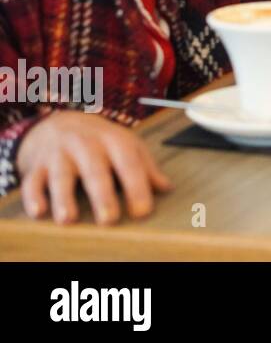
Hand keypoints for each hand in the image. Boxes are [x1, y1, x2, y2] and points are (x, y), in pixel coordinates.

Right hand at [16, 111, 172, 224]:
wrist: (58, 122)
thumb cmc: (99, 140)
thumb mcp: (126, 145)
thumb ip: (145, 167)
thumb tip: (166, 188)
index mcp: (114, 140)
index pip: (128, 163)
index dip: (136, 186)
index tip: (142, 211)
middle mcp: (86, 145)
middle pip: (95, 170)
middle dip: (102, 195)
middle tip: (109, 219)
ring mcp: (59, 154)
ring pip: (62, 177)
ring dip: (64, 198)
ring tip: (68, 219)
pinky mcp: (37, 166)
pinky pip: (32, 181)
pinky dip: (32, 196)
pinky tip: (38, 211)